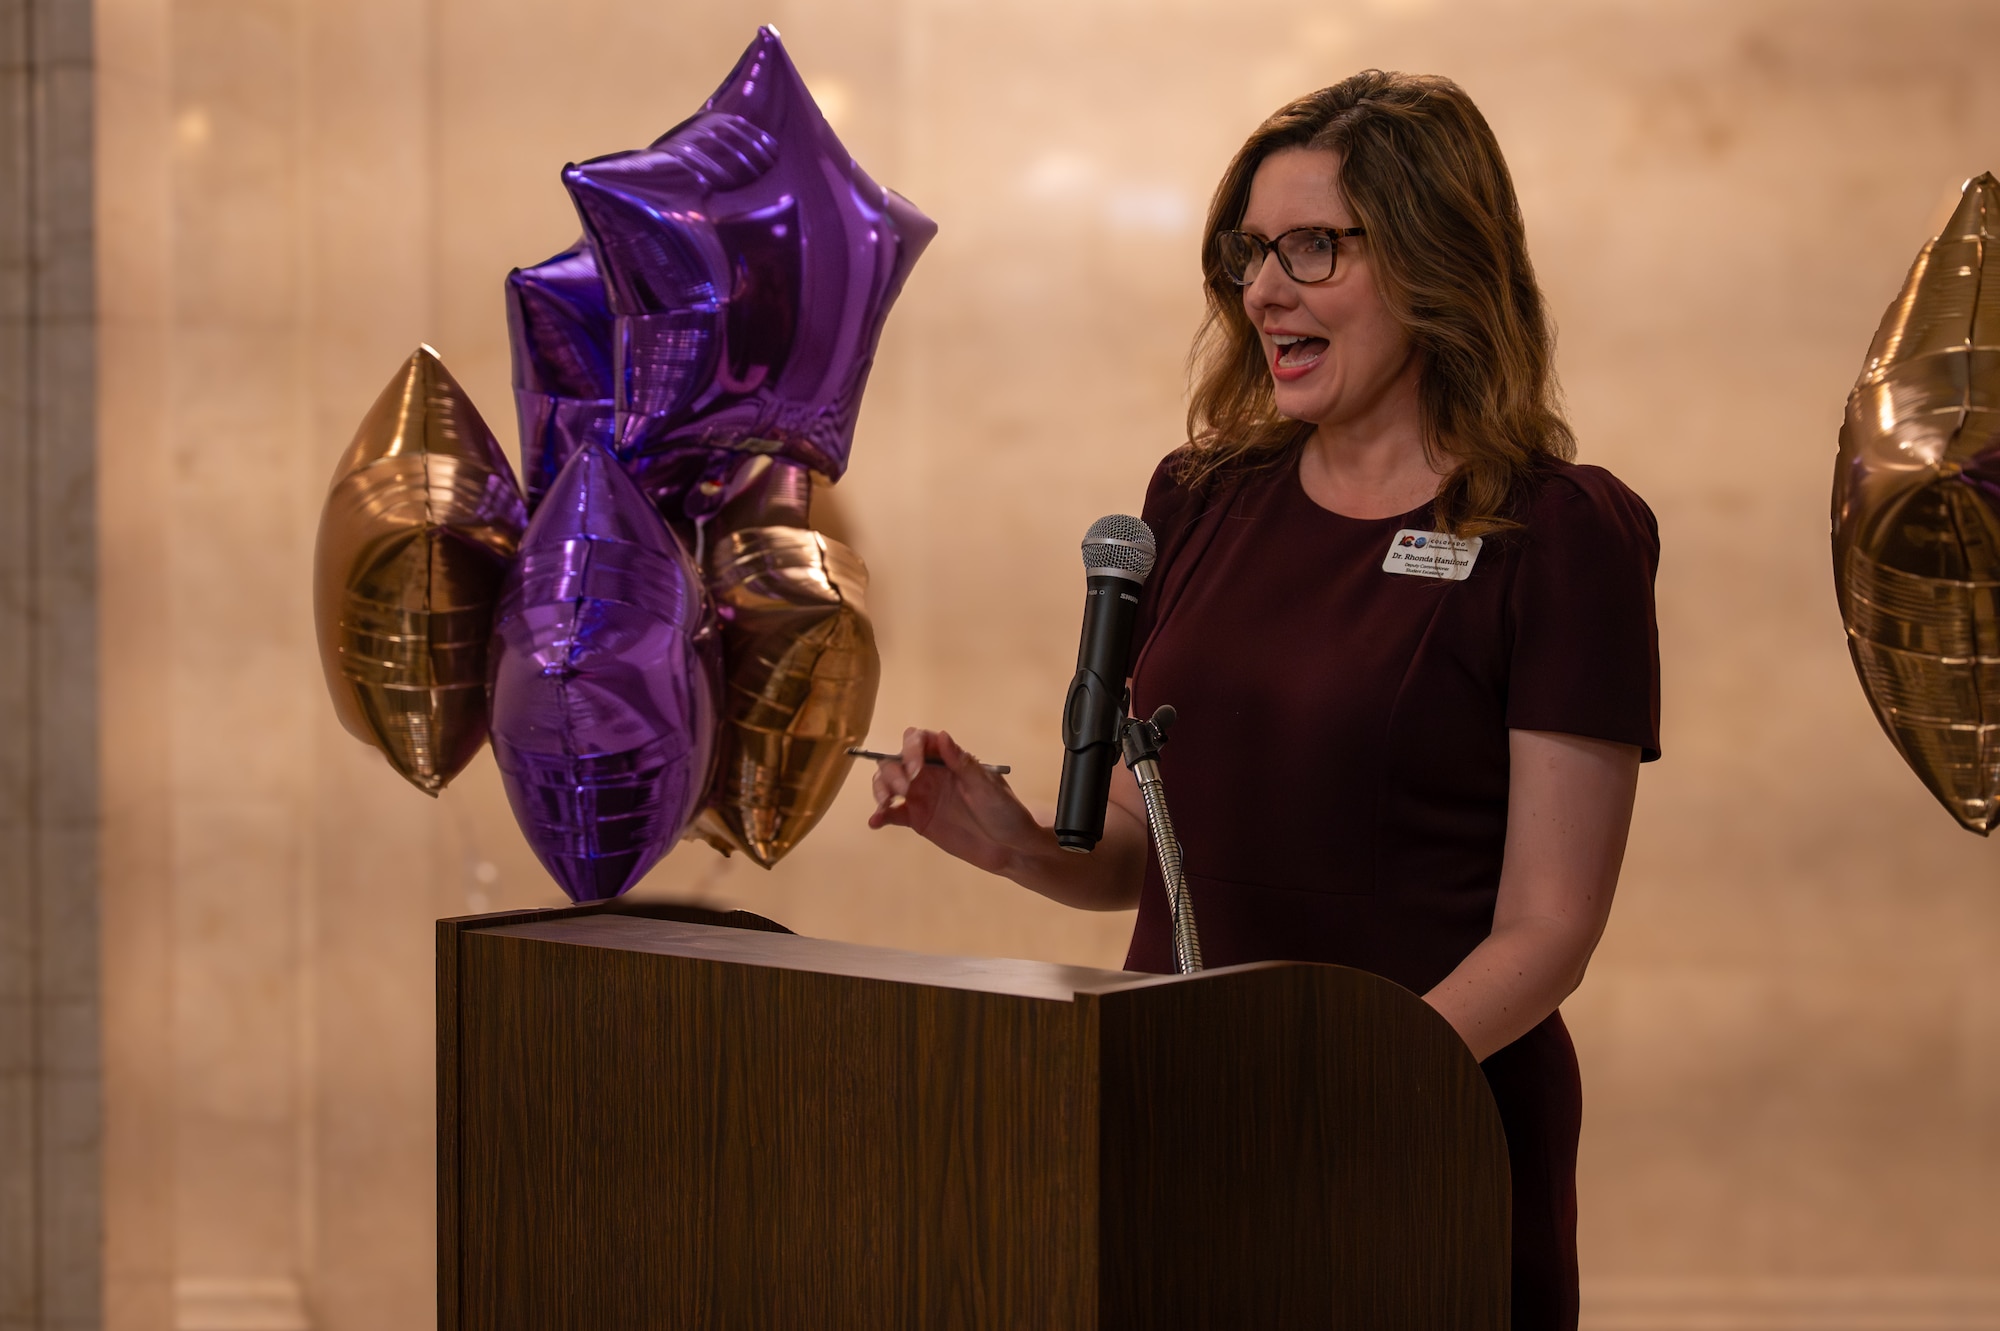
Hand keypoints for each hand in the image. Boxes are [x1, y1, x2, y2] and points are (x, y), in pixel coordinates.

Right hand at [867, 727, 1049, 878]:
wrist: (1010, 848)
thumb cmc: (1005, 812)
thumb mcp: (988, 787)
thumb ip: (963, 764)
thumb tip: (942, 736)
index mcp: (949, 759)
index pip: (919, 740)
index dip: (910, 749)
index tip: (915, 769)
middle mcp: (930, 773)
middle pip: (897, 760)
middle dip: (893, 771)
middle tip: (904, 790)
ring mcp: (921, 796)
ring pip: (889, 783)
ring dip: (881, 789)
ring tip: (884, 805)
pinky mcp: (917, 819)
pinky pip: (892, 813)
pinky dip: (880, 815)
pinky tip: (875, 822)